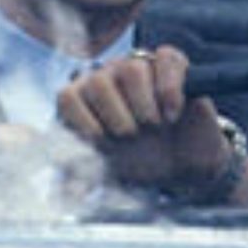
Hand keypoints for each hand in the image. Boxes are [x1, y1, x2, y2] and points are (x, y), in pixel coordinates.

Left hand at [56, 46, 247, 205]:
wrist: (186, 163)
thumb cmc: (142, 164)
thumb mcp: (109, 173)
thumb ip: (82, 177)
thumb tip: (61, 191)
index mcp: (86, 101)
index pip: (68, 97)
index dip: (81, 120)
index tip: (100, 141)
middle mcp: (109, 77)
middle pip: (98, 81)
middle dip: (115, 114)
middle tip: (131, 134)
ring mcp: (139, 66)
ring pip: (131, 68)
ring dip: (143, 102)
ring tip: (155, 124)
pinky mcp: (171, 63)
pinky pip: (165, 57)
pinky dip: (169, 88)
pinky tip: (172, 112)